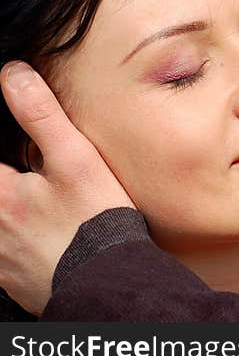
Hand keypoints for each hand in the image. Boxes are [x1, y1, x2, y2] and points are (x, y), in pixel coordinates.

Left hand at [0, 61, 133, 314]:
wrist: (112, 280)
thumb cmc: (96, 219)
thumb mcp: (76, 159)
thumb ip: (40, 115)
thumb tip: (13, 74)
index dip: (7, 158)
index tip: (21, 158)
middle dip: (12, 179)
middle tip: (32, 173)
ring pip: (1, 224)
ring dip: (13, 213)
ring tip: (42, 207)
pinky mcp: (10, 281)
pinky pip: (3, 253)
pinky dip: (13, 240)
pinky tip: (40, 237)